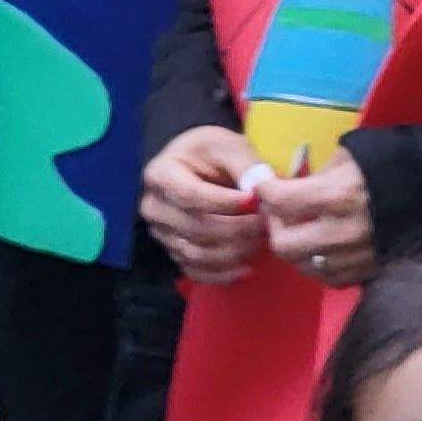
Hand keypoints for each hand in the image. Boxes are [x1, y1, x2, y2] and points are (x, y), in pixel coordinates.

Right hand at [136, 127, 269, 284]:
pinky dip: (223, 274)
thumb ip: (246, 165)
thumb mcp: (229, 145)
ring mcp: (162, 234)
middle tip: (267, 223)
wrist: (197, 166)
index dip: (225, 203)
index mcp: (161, 174)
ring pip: (197, 253)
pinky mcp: (174, 252)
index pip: (191, 196)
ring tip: (262, 240)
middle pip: (195, 228)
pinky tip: (247, 267)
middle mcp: (154, 207)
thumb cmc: (212, 153)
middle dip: (237, 229)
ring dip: (234, 252)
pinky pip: (195, 272)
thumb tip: (261, 192)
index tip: (254, 200)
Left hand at [256, 154, 378, 286]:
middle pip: (283, 244)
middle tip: (281, 213)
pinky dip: (319, 262)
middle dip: (275, 227)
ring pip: (303, 265)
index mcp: (335, 196)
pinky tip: (326, 245)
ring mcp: (354, 258)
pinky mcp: (367, 273)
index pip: (279, 200)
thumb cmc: (392, 166)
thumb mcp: (351, 156)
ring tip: (304, 229)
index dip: (264, 191)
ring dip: (296, 247)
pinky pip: (328, 277)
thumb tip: (291, 183)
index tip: (264, 186)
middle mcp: (340, 232)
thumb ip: (316, 173)